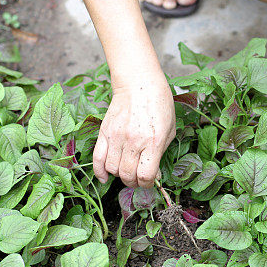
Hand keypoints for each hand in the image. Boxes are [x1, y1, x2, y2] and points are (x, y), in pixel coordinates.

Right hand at [93, 72, 175, 187]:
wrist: (139, 83)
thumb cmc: (159, 104)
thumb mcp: (170, 129)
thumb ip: (161, 153)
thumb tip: (153, 175)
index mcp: (153, 142)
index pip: (145, 175)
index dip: (147, 183)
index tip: (149, 181)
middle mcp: (133, 141)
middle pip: (127, 175)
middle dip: (133, 182)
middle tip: (137, 178)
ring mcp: (116, 137)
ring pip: (112, 169)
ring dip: (119, 175)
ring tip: (125, 171)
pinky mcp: (104, 132)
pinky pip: (97, 159)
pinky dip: (99, 171)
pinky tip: (105, 177)